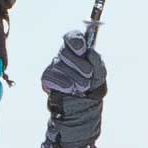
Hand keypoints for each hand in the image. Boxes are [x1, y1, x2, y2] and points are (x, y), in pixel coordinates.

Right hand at [40, 31, 107, 147]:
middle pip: (66, 51)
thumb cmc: (92, 88)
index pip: (72, 37)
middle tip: (88, 75)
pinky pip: (52, 76)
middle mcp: (65, 56)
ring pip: (60, 65)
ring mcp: (55, 67)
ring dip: (74, 77)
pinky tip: (70, 90)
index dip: (75, 40)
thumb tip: (90, 52)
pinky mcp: (47, 79)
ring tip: (82, 88)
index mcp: (78, 51)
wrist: (82, 110)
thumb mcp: (99, 75)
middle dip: (79, 64)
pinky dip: (63, 83)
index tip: (82, 48)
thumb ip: (97, 61)